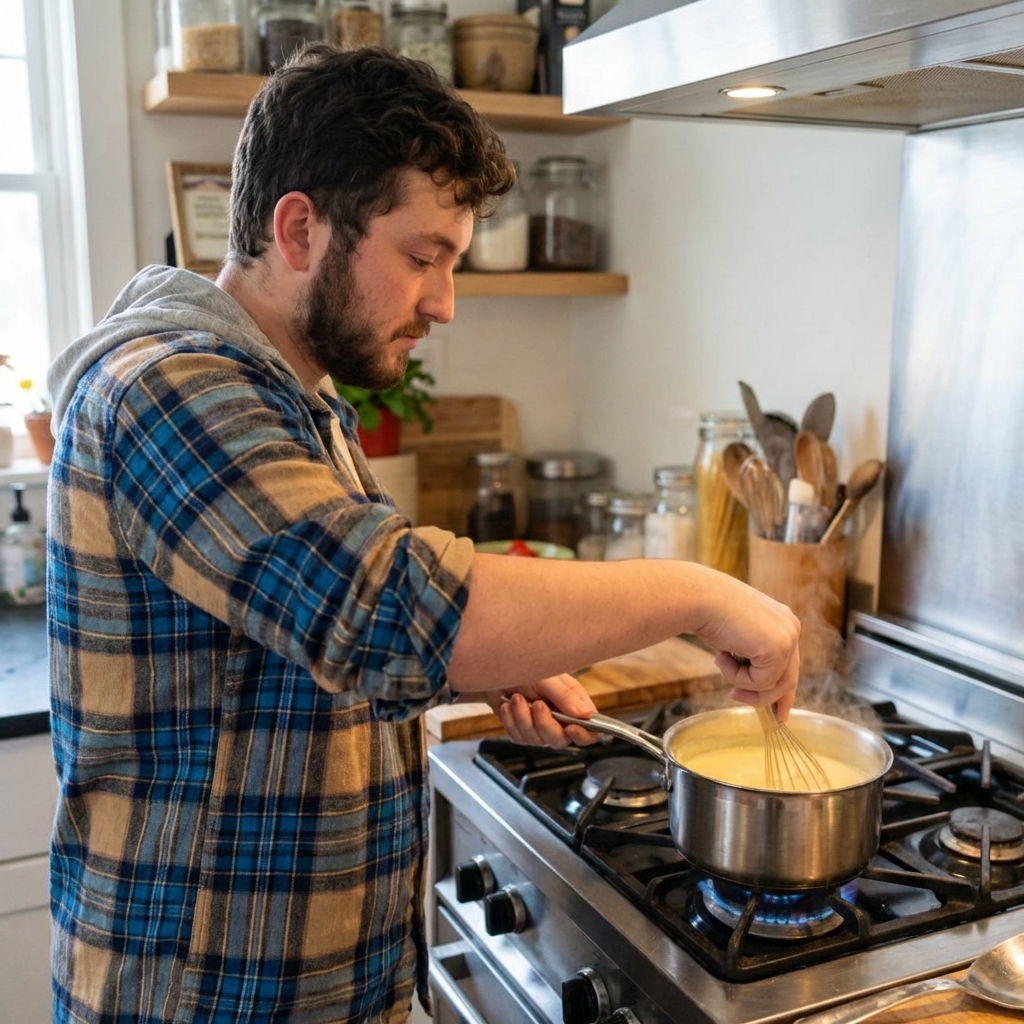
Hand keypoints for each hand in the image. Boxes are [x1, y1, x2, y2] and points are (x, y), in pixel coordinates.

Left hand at [483, 674, 600, 747]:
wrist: (498, 670)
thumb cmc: (526, 667)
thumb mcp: (548, 678)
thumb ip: (566, 696)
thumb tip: (586, 714)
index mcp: (574, 705)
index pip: (590, 730)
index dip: (584, 734)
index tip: (571, 728)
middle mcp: (560, 719)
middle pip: (561, 740)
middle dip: (546, 724)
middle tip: (536, 704)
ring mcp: (541, 727)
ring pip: (538, 741)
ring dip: (524, 719)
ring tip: (517, 698)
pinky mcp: (522, 732)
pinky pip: (519, 738)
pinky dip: (511, 721)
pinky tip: (508, 706)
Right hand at [697, 574, 801, 718]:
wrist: (699, 598)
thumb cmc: (710, 613)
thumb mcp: (738, 637)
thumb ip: (754, 656)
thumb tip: (758, 686)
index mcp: (783, 622)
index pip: (790, 664)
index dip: (784, 692)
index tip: (780, 716)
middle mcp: (791, 628)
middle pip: (787, 679)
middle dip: (763, 697)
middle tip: (734, 696)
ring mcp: (788, 637)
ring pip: (773, 685)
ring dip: (742, 682)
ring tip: (721, 664)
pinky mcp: (778, 648)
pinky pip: (760, 683)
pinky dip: (736, 676)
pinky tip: (722, 655)